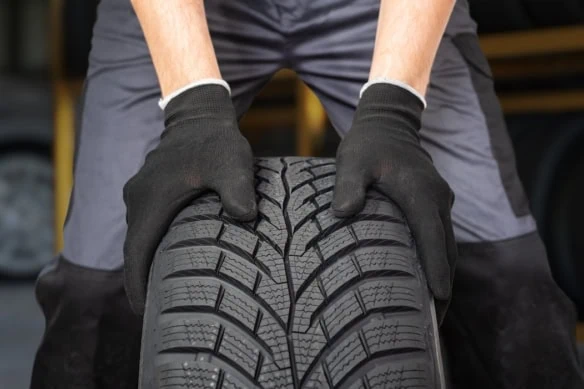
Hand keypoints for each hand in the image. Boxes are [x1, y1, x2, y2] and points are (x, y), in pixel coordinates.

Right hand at [123, 85, 255, 313]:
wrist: (199, 113)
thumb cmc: (215, 140)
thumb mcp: (231, 163)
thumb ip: (237, 189)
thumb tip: (245, 216)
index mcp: (150, 202)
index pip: (136, 254)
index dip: (138, 285)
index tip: (143, 312)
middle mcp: (138, 201)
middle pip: (135, 250)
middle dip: (143, 280)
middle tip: (159, 311)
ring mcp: (141, 195)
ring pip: (140, 237)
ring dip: (148, 262)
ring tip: (165, 289)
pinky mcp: (150, 190)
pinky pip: (147, 224)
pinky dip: (154, 244)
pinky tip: (171, 255)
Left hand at [333, 83, 456, 313]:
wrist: (389, 122)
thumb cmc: (368, 144)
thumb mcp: (352, 162)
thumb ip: (348, 186)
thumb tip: (343, 213)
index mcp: (421, 195)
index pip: (433, 240)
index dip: (437, 272)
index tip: (439, 301)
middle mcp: (437, 201)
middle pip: (447, 251)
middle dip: (443, 286)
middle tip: (432, 324)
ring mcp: (439, 201)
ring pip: (447, 245)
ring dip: (443, 275)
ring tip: (432, 310)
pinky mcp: (434, 202)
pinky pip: (440, 236)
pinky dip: (438, 259)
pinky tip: (426, 278)